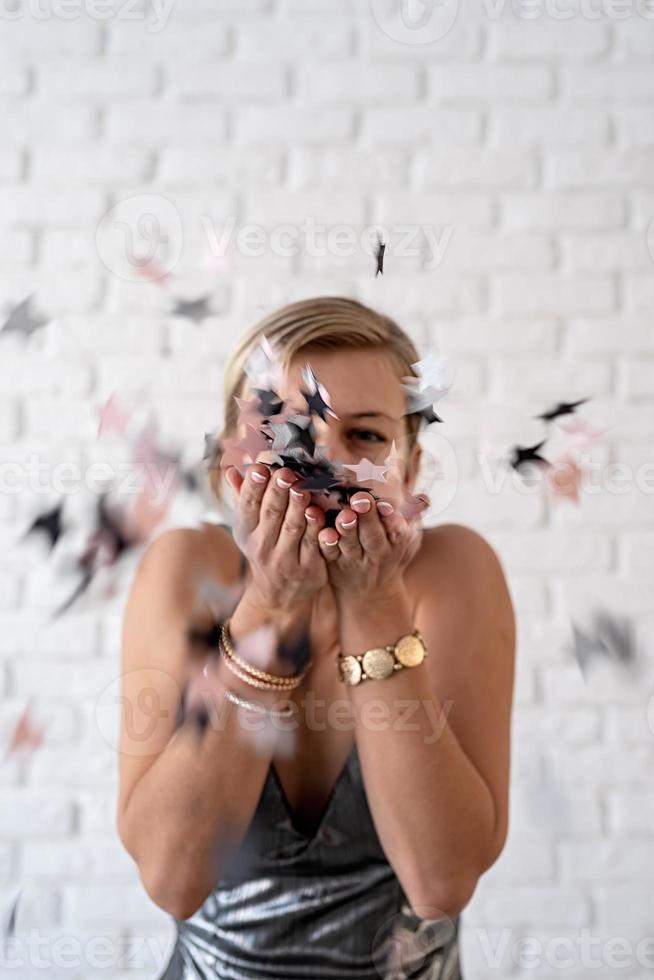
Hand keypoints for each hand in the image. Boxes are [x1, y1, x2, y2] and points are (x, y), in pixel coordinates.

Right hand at [224, 463, 329, 611]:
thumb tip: (231, 470)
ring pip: (292, 528)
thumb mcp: (250, 528)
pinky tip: (319, 513)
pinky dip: (315, 529)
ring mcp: (285, 558)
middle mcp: (262, 545)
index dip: (254, 485)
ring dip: (297, 507)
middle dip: (277, 491)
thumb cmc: (265, 548)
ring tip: (302, 487)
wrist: (278, 595)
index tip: (260, 467)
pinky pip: (312, 545)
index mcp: (247, 530)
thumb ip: (244, 497)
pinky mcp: (307, 568)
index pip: (248, 504)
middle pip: (271, 513)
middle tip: (285, 473)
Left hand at [316, 490, 427, 605]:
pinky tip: (323, 532)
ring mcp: (354, 558)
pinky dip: (326, 543)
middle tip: (361, 499)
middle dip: (367, 517)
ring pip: (350, 544)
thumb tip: (424, 498)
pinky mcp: (334, 562)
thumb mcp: (410, 539)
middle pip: (372, 536)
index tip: (385, 503)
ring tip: (344, 515)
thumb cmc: (391, 553)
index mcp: (396, 542)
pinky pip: (329, 553)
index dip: (391, 517)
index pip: (396, 530)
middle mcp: (376, 552)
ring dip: (346, 529)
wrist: (371, 593)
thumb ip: (415, 517)